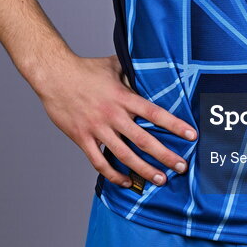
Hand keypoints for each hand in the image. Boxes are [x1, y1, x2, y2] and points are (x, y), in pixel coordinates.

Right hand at [38, 53, 196, 188]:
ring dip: (144, 170)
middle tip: (181, 167)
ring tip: (160, 180)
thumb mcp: (114, 65)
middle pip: (144, 140)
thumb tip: (150, 68)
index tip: (192, 135)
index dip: (174, 125)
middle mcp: (112, 115)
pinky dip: (114, 175)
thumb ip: (133, 71)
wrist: (54, 75)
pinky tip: (126, 182)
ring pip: (124, 156)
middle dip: (165, 156)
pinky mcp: (82, 138)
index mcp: (123, 97)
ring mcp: (97, 129)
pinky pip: (99, 162)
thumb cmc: (85, 69)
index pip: (155, 113)